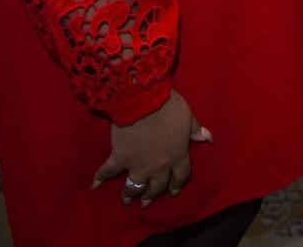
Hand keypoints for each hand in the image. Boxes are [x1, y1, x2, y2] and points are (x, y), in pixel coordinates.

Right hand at [90, 90, 211, 206]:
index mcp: (178, 155)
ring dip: (130, 194)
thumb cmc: (169, 107)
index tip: (173, 191)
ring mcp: (138, 165)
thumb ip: (196, 130)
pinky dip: (99, 179)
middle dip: (152, 194)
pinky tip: (94, 186)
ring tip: (126, 201)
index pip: (181, 176)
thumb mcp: (189, 116)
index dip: (177, 184)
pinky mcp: (120, 159)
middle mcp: (159, 166)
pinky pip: (108, 172)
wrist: (144, 101)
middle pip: (157, 186)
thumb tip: (207, 139)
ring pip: (135, 186)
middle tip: (146, 201)